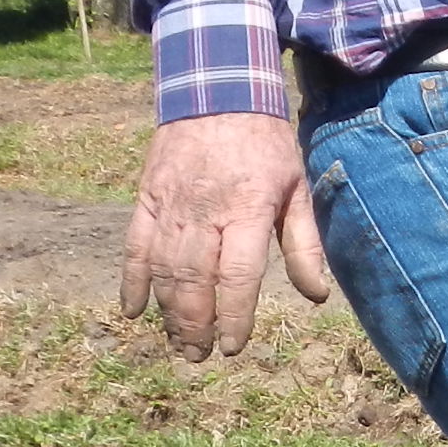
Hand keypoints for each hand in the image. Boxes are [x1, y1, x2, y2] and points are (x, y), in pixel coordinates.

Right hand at [120, 112, 334, 358]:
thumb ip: (306, 244)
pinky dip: (131, 282)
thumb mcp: (297, 188)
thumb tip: (316, 296)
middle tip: (201, 356)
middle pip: (194, 282)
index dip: (235, 316)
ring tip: (179, 343)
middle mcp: (204, 211)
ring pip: (162, 271)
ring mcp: (170, 206)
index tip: (235, 346)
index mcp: (247, 209)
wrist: (217, 91)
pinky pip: (134, 247)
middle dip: (196, 326)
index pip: (237, 276)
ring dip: (168, 313)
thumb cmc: (265, 145)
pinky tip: (133, 311)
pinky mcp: (146, 199)